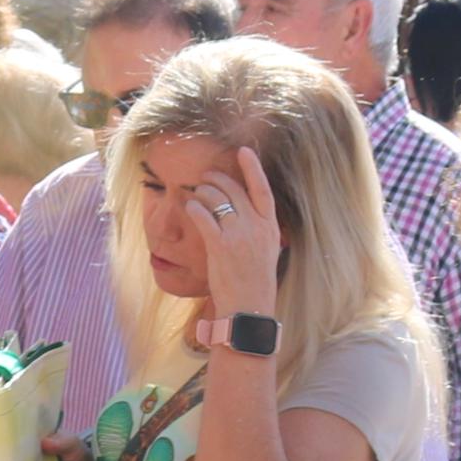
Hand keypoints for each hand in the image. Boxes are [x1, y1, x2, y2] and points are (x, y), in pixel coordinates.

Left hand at [192, 144, 283, 321]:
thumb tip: (241, 211)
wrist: (248, 309)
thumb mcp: (265, 252)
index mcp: (270, 227)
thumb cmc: (254, 282)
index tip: (243, 151)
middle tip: (205, 178)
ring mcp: (239, 235)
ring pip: (217, 199)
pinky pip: (203, 216)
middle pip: (234, 190)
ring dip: (202, 192)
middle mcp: (256, 227)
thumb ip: (257, 229)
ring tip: (196, 194)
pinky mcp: (220, 246)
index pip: (263, 190)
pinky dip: (194, 208)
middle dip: (216, 179)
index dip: (253, 168)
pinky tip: (190, 207)